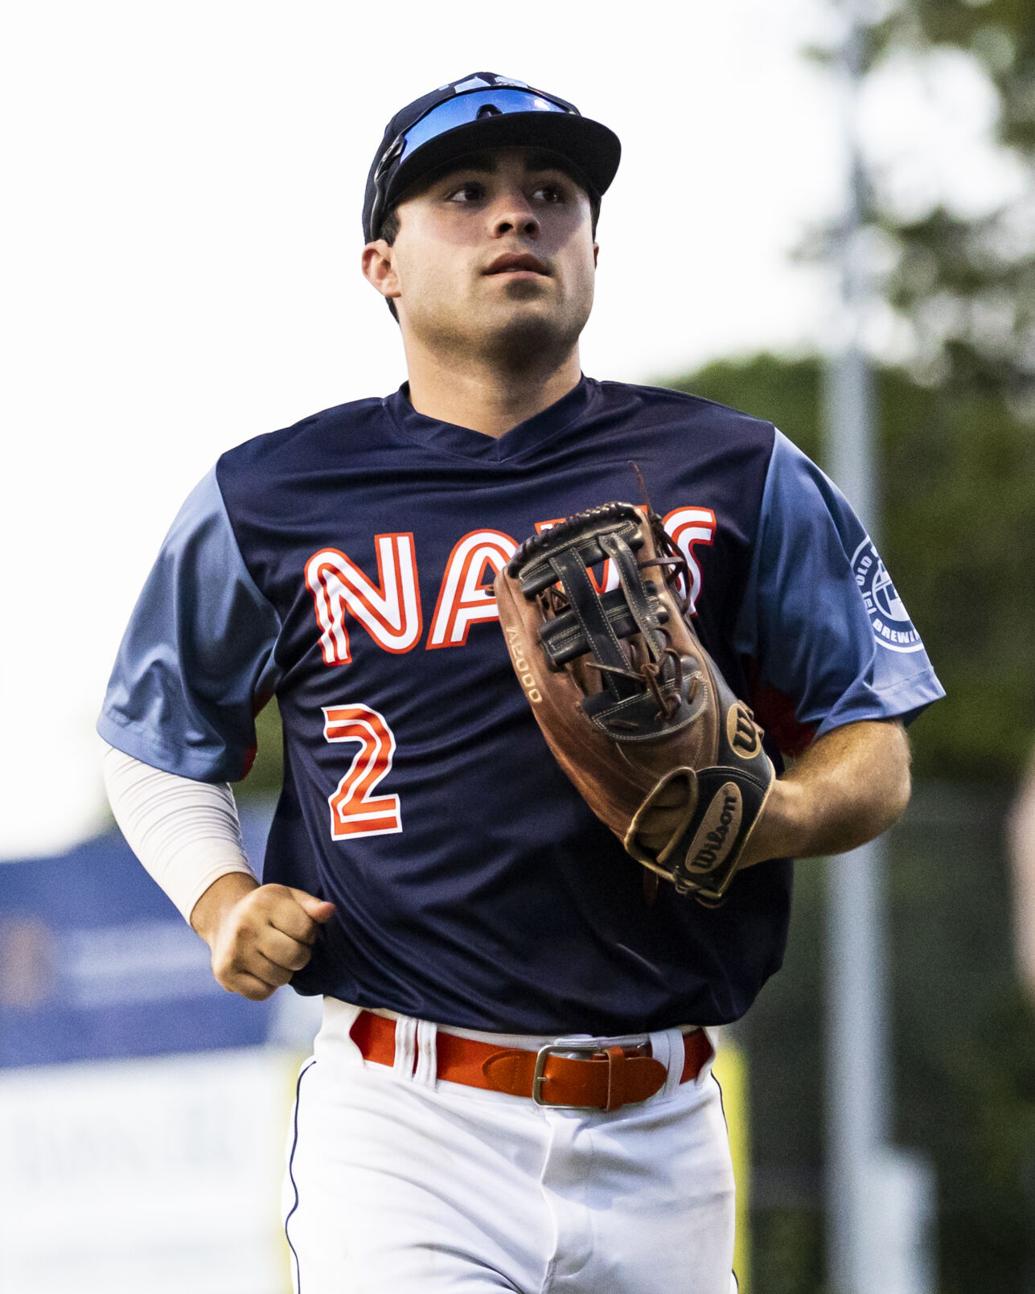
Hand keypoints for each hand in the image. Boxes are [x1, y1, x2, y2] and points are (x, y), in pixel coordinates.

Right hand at [190, 873, 335, 999]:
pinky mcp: (225, 973)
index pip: (306, 930)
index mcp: (265, 902)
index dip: (309, 934)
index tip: (297, 930)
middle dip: (300, 956)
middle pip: (295, 957)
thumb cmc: (267, 910)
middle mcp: (246, 926)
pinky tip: (260, 969)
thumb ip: (312, 906)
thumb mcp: (289, 898)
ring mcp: (234, 951)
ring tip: (274, 957)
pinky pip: (262, 993)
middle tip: (289, 947)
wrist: (225, 918)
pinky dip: (267, 986)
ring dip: (284, 972)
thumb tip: (329, 910)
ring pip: (281, 978)